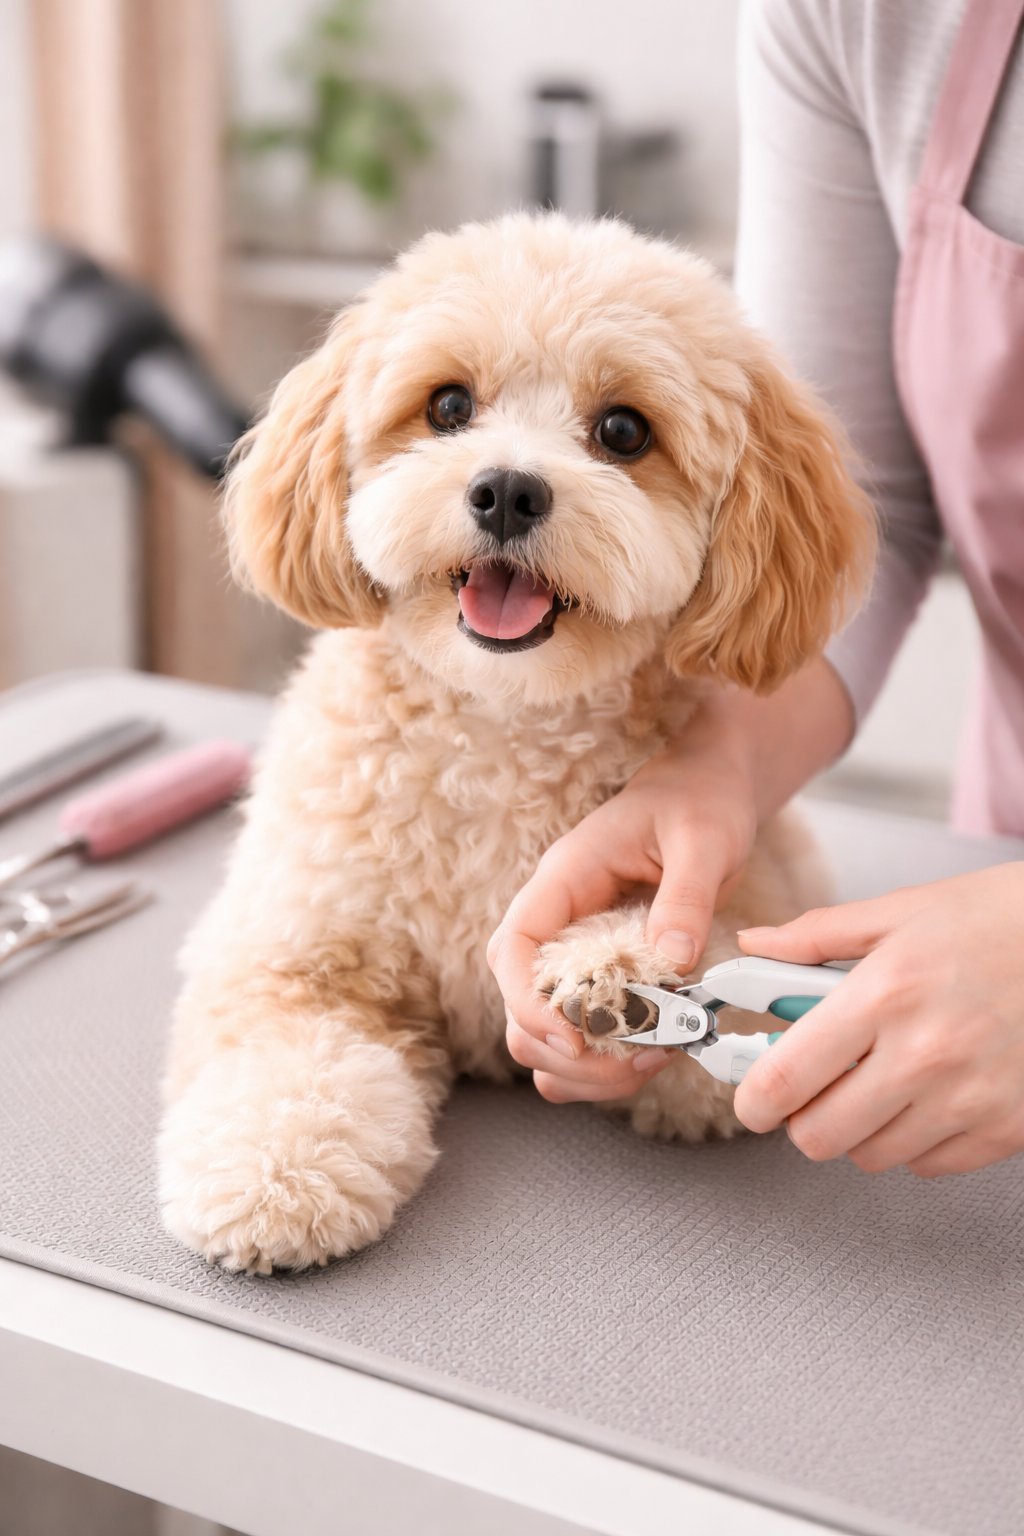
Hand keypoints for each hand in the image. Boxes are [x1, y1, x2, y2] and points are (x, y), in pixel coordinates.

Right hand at [489, 698, 757, 1103]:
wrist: (708, 793)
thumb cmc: (699, 804)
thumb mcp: (703, 841)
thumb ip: (686, 898)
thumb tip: (673, 959)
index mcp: (563, 881)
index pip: (511, 951)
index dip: (529, 1003)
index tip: (576, 1038)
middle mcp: (556, 922)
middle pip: (518, 1008)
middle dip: (567, 1051)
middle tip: (640, 1062)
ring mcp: (575, 954)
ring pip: (543, 1035)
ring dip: (587, 1068)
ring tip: (652, 1063)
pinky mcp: (602, 978)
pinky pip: (581, 1038)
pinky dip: (607, 1064)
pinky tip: (655, 1055)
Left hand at [733, 863, 1023, 1176]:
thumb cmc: (999, 919)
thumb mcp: (901, 911)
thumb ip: (816, 937)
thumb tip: (753, 945)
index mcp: (885, 994)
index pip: (786, 1078)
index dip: (753, 1097)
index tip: (751, 1094)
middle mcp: (924, 1055)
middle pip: (820, 1136)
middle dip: (803, 1115)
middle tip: (815, 1085)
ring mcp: (969, 1100)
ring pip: (871, 1156)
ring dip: (859, 1128)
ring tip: (878, 1079)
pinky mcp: (1006, 1129)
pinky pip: (929, 1164)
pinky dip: (914, 1140)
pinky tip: (925, 1094)